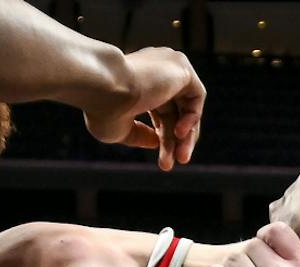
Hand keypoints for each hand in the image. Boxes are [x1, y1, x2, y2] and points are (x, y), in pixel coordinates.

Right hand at [83, 48, 202, 169]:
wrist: (103, 87)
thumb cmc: (102, 108)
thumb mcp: (119, 129)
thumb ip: (139, 135)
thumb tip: (157, 143)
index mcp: (140, 84)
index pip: (162, 113)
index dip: (164, 138)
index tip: (163, 161)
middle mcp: (156, 73)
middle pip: (174, 114)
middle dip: (174, 142)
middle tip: (170, 165)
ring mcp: (169, 68)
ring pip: (187, 108)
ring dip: (185, 137)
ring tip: (180, 158)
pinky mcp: (181, 68)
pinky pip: (197, 96)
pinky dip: (192, 118)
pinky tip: (179, 133)